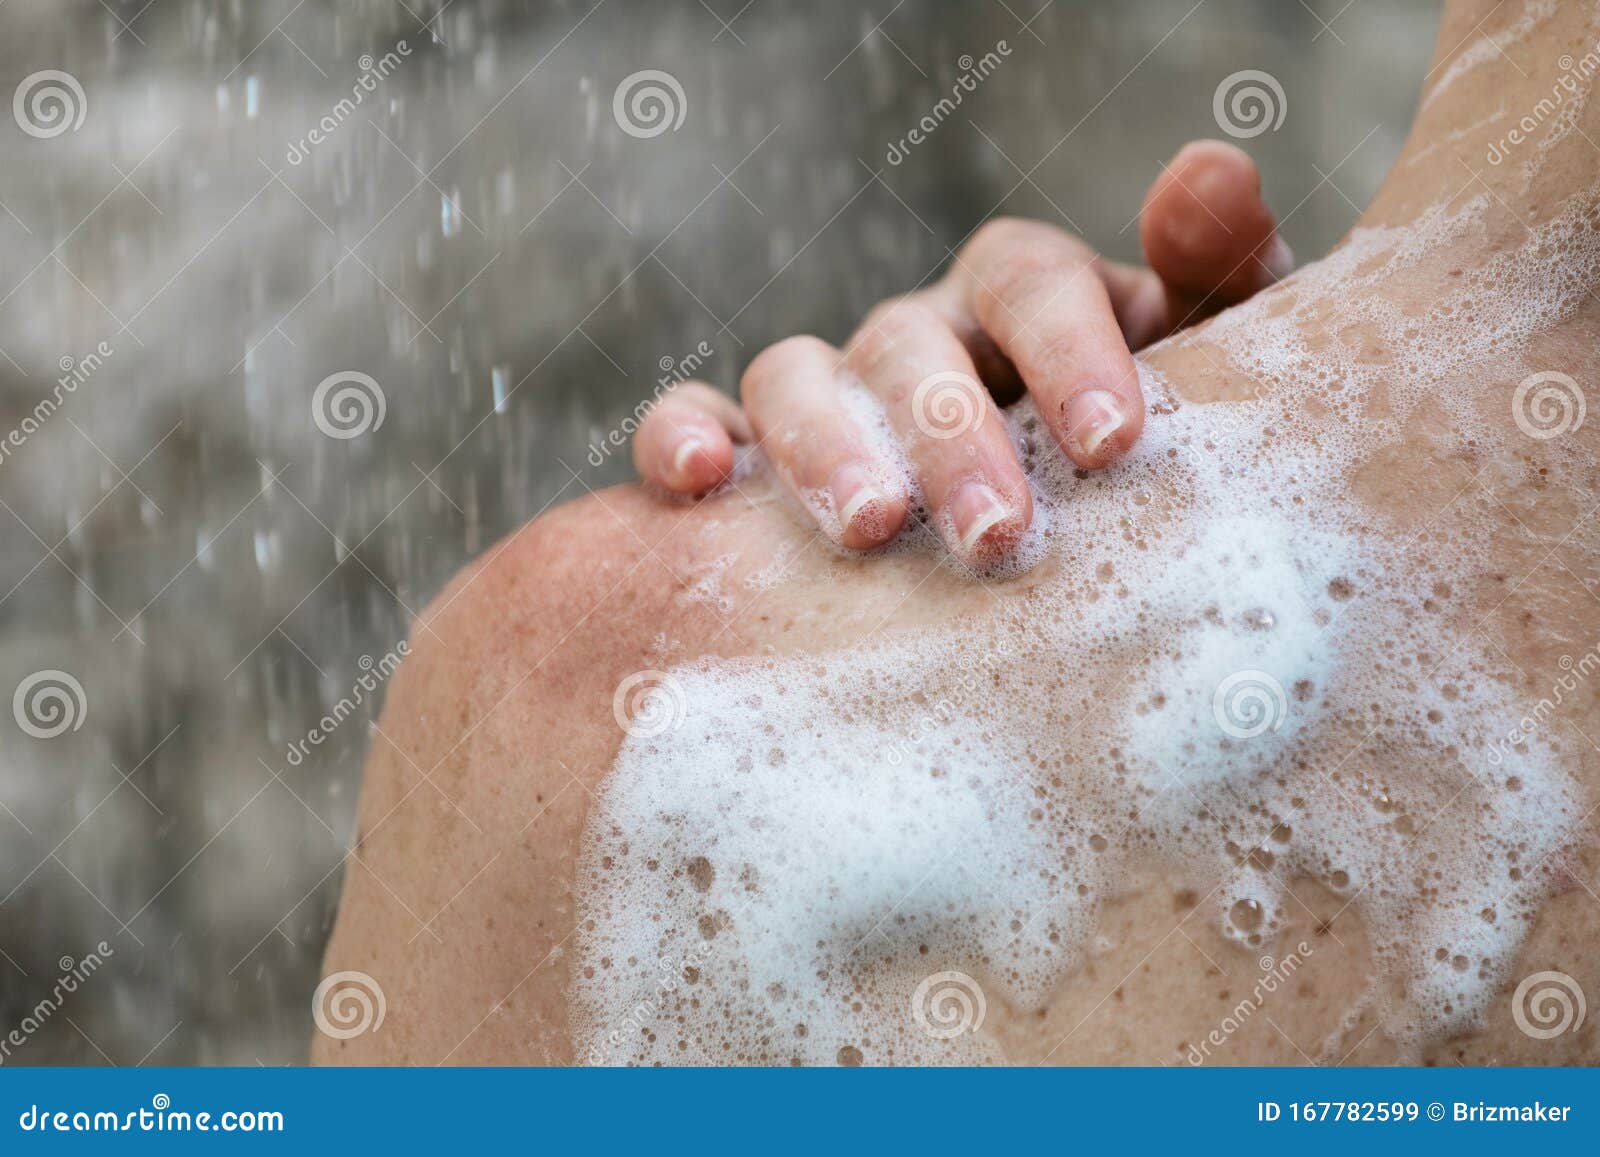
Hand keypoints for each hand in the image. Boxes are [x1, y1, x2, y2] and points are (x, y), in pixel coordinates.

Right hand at [633, 140, 1289, 561]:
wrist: (1075, 547)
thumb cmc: (1148, 455)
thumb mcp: (1210, 368)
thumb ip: (1219, 276)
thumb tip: (1207, 171)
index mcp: (1024, 302)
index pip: (1030, 281)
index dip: (1068, 349)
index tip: (1114, 445)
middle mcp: (919, 334)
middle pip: (911, 342)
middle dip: (950, 435)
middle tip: (995, 536)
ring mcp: (831, 387)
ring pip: (795, 375)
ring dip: (825, 445)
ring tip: (870, 530)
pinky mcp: (750, 452)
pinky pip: (690, 416)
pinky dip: (682, 431)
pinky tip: (704, 479)